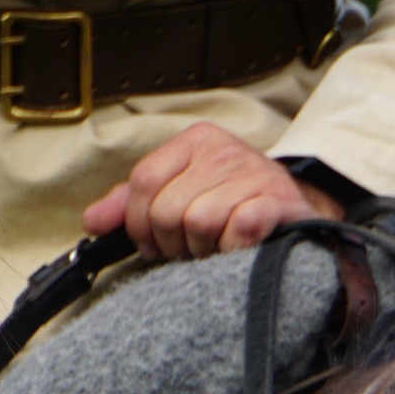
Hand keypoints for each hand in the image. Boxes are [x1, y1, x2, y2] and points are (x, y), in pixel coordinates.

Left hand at [81, 122, 344, 260]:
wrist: (303, 211)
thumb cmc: (236, 205)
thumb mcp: (183, 192)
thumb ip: (133, 203)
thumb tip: (91, 223)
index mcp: (196, 141)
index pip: (142, 182)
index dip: (138, 224)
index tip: (153, 246)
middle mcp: (224, 150)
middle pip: (168, 209)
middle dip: (174, 243)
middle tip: (191, 251)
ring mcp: (253, 174)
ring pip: (199, 223)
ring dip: (205, 250)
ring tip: (217, 250)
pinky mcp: (277, 202)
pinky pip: (238, 229)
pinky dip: (233, 249)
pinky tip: (239, 250)